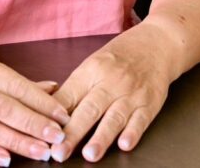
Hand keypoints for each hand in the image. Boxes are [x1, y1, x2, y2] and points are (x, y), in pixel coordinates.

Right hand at [0, 51, 70, 165]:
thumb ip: (17, 81)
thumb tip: (53, 88)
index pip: (17, 87)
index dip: (42, 103)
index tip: (62, 116)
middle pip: (6, 108)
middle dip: (35, 124)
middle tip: (57, 136)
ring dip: (17, 141)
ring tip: (40, 151)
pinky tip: (5, 160)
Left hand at [51, 24, 174, 161]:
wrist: (157, 44)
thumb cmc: (119, 58)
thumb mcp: (93, 65)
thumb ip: (73, 90)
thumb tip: (45, 113)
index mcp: (91, 70)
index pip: (69, 96)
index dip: (54, 116)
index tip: (43, 134)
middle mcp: (111, 81)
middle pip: (89, 109)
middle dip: (73, 133)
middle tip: (59, 152)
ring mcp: (132, 92)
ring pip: (115, 117)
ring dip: (102, 137)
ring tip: (90, 154)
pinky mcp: (150, 102)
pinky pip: (141, 119)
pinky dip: (133, 132)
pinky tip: (125, 144)